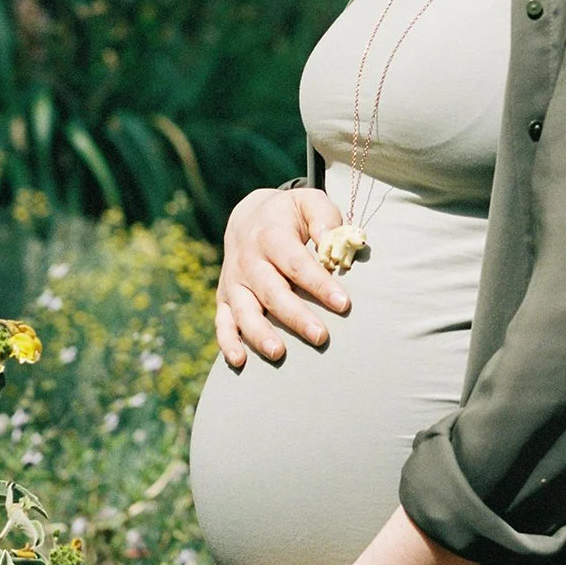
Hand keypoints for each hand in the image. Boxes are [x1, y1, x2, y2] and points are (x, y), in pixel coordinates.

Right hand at [216, 186, 351, 370]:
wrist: (248, 217)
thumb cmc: (290, 215)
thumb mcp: (308, 203)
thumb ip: (325, 218)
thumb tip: (334, 242)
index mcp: (271, 235)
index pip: (297, 263)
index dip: (319, 284)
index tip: (343, 303)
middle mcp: (248, 260)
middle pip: (272, 291)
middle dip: (295, 316)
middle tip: (320, 336)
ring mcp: (234, 281)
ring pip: (244, 310)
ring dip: (259, 333)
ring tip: (279, 353)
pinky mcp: (224, 298)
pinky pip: (222, 322)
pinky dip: (228, 342)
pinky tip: (240, 362)